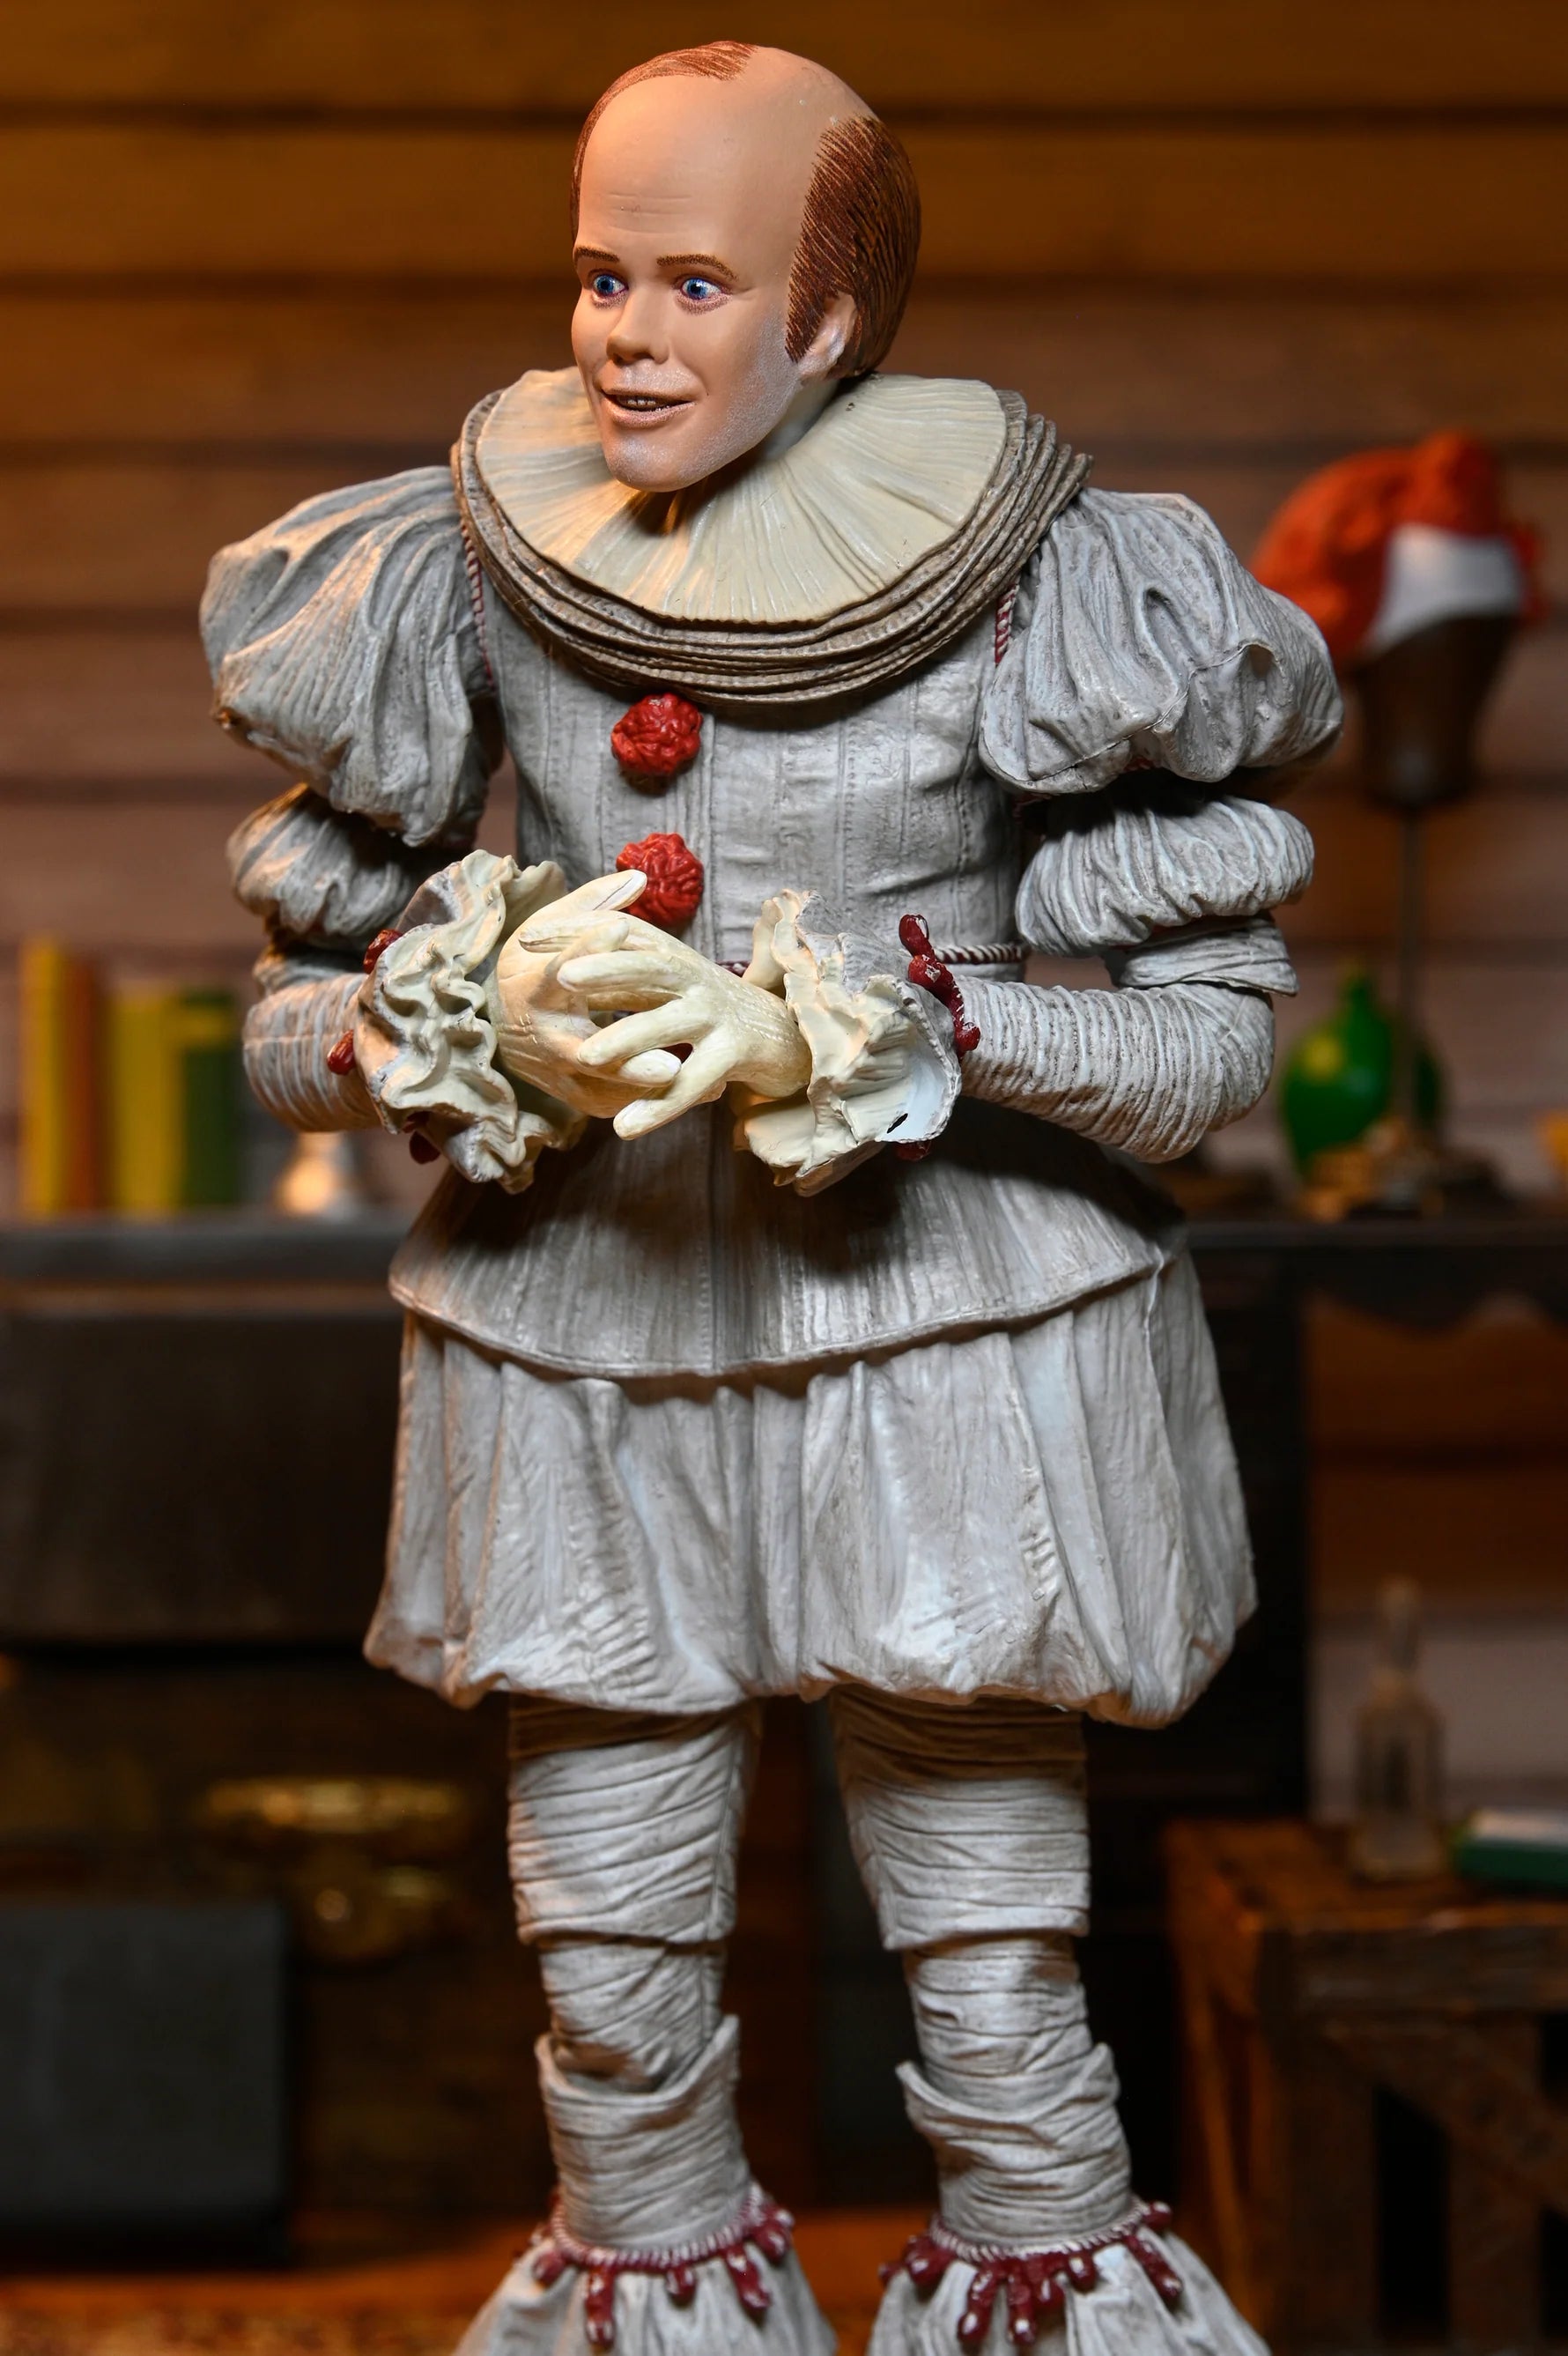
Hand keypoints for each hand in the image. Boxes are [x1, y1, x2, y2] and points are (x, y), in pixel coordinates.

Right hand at [492, 871, 685, 1119]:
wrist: (498, 1026)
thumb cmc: (534, 967)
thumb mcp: (549, 931)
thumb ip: (593, 904)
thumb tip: (639, 876)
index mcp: (533, 987)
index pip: (559, 966)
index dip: (586, 947)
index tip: (621, 928)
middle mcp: (542, 1034)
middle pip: (581, 1050)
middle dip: (625, 1057)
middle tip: (671, 1063)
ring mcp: (555, 1070)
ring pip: (601, 1087)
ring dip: (645, 1088)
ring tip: (693, 1081)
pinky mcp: (569, 1094)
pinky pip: (609, 1104)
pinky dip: (646, 1102)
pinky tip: (688, 1092)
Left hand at [558, 917, 810, 1141]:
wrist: (784, 1035)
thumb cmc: (708, 1008)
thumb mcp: (665, 985)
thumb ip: (621, 976)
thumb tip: (561, 966)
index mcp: (673, 957)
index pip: (623, 934)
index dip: (579, 932)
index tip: (527, 938)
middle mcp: (695, 979)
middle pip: (650, 967)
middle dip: (607, 968)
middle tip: (563, 975)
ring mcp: (717, 1015)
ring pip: (670, 1025)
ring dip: (629, 1039)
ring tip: (587, 1056)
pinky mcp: (736, 1054)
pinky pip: (692, 1083)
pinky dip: (659, 1107)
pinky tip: (625, 1128)